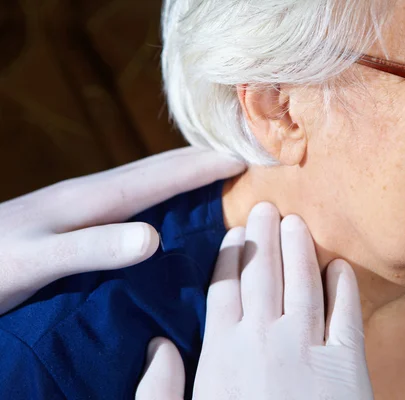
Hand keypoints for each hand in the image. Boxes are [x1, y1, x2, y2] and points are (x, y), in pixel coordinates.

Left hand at [0, 147, 244, 314]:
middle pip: (157, 168)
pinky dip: (164, 191)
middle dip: (201, 159)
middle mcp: (93, 193)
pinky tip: (167, 205)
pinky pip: (135, 196)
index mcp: (92, 199)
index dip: (203, 165)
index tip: (244, 157)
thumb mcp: (38, 261)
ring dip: (184, 172)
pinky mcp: (78, 217)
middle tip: (241, 156)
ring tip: (214, 172)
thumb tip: (154, 237)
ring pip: (147, 179)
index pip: (160, 175)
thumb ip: (93, 248)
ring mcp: (84, 202)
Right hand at [137, 203, 372, 399]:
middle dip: (263, 234)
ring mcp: (308, 347)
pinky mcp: (348, 363)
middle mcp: (264, 338)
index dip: (229, 255)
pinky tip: (336, 265)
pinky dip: (342, 283)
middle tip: (265, 207)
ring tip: (296, 222)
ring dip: (299, 246)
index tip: (233, 233)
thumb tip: (158, 345)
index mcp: (221, 352)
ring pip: (302, 280)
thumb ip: (159, 390)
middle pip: (262, 271)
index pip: (223, 286)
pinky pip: (346, 310)